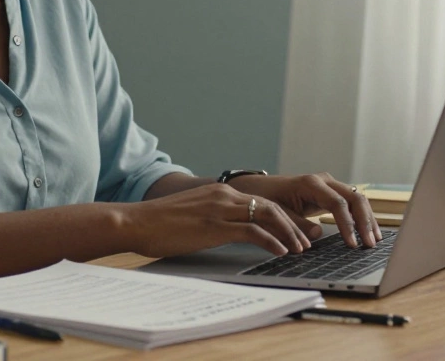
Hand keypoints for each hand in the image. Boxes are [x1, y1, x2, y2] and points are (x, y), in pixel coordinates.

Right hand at [121, 184, 313, 258]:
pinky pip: (252, 231)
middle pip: (270, 205)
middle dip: (293, 223)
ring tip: (299, 248)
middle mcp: (223, 195)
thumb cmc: (159, 224)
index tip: (298, 229)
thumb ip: (212, 218)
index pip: (260, 200)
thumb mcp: (192, 216)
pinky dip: (271, 241)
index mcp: (219, 192)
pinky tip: (280, 252)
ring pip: (267, 215)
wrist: (136, 222)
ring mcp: (219, 209)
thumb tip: (227, 231)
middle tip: (308, 239)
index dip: (283, 215)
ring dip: (288, 232)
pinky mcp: (214, 226)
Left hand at [228, 172, 379, 247]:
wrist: (260, 189)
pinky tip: (370, 232)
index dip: (347, 224)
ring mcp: (330, 185)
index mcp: (310, 184)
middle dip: (364, 221)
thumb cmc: (266, 200)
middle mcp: (324, 181)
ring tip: (375, 240)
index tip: (352, 243)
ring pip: (357, 198)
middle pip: (354, 197)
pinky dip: (363, 216)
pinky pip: (353, 203)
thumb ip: (295, 223)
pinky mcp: (332, 193)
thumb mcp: (276, 213)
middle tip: (369, 244)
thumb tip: (318, 234)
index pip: (337, 203)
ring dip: (368, 219)